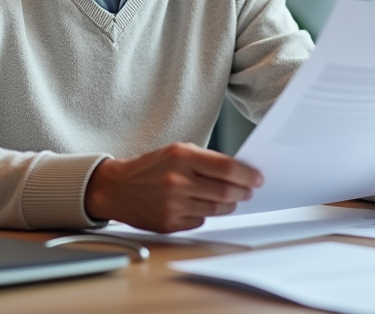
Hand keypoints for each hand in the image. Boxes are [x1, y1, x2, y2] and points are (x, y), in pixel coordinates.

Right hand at [84, 142, 262, 232]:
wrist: (116, 188)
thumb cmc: (150, 167)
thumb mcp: (177, 151)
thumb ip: (206, 160)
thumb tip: (238, 172)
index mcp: (181, 157)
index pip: (226, 168)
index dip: (247, 174)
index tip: (257, 178)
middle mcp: (177, 181)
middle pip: (225, 192)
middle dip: (242, 192)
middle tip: (248, 191)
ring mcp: (173, 205)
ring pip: (216, 210)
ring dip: (228, 205)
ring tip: (231, 199)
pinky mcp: (169, 224)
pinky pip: (200, 221)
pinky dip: (206, 214)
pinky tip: (201, 206)